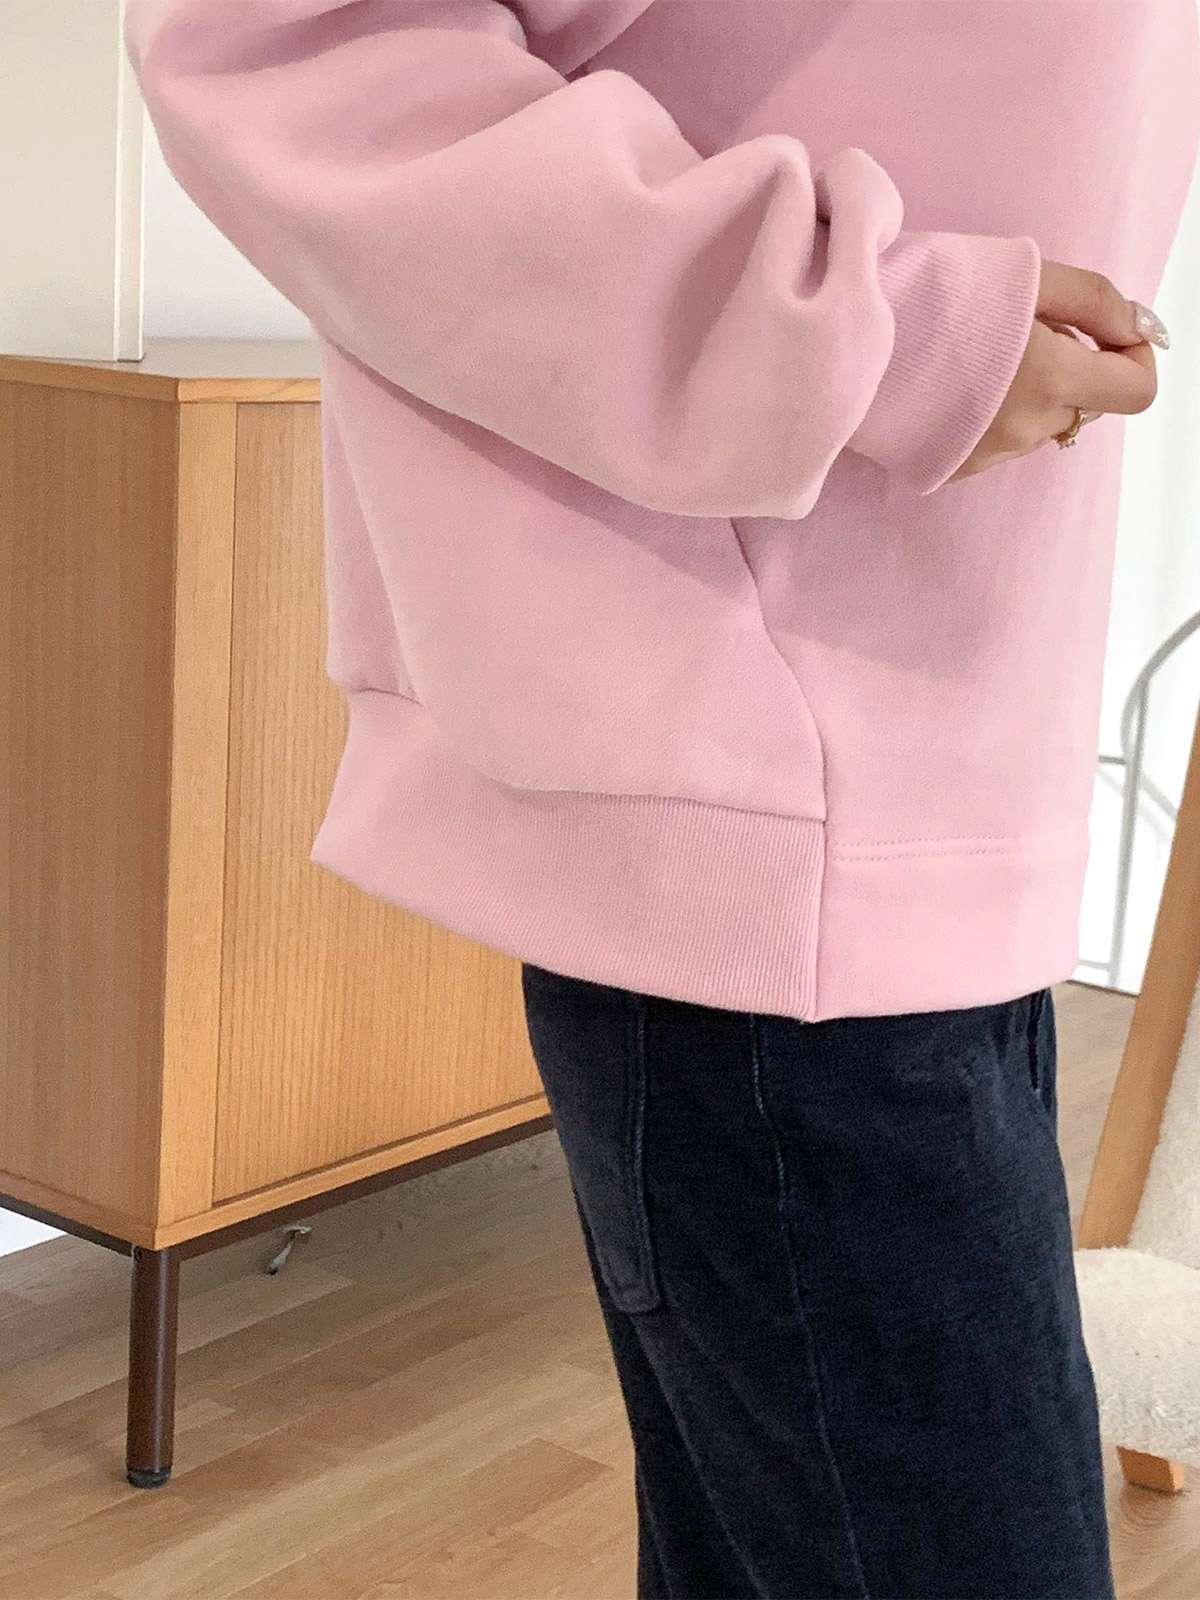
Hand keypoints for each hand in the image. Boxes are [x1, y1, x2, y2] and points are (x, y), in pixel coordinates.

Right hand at [947, 260, 1164, 482]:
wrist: (844, 336)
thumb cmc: (932, 294)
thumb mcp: (1025, 274)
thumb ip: (1095, 302)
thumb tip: (1135, 329)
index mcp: (1052, 380)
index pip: (1136, 391)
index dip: (1134, 358)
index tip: (1107, 336)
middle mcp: (1027, 429)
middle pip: (1081, 404)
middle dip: (1067, 368)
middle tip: (1015, 330)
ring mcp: (989, 456)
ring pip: (1037, 422)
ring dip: (1026, 391)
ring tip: (972, 355)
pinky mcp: (953, 468)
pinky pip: (997, 441)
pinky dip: (989, 414)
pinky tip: (950, 385)